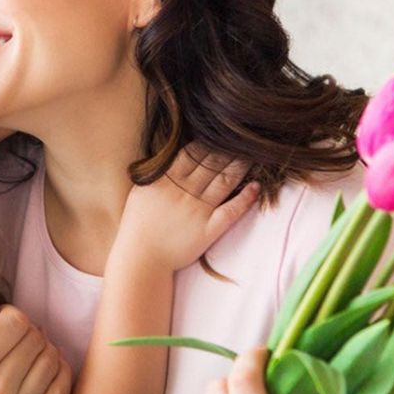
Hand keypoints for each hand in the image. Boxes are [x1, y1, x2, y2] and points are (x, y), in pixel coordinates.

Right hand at [0, 301, 71, 393]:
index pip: (15, 323)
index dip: (13, 315)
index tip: (4, 320)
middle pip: (35, 341)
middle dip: (29, 331)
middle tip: (18, 337)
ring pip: (50, 363)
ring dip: (45, 350)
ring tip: (31, 352)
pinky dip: (59, 374)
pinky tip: (47, 369)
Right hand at [117, 144, 257, 272]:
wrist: (141, 258)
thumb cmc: (137, 225)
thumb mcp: (141, 191)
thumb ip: (157, 173)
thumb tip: (172, 156)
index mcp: (166, 180)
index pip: (193, 153)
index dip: (209, 143)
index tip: (221, 135)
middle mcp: (184, 191)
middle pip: (212, 163)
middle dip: (229, 149)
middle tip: (243, 139)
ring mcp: (198, 210)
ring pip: (224, 181)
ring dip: (240, 166)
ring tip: (252, 155)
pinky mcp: (209, 229)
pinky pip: (231, 210)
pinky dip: (245, 198)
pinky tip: (256, 187)